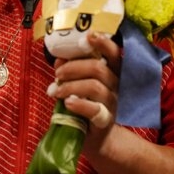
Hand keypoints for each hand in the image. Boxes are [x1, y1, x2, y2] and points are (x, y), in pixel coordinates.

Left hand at [51, 31, 120, 149]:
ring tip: (56, 90)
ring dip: (71, 85)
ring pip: (95, 87)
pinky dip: (79, 104)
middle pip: (99, 68)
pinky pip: (94, 109)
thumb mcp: (79, 84)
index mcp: (112, 72)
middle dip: (73, 67)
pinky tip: (68, 103)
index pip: (114, 53)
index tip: (88, 36)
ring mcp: (113, 103)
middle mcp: (117, 85)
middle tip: (58, 73)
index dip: (103, 43)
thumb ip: (71, 70)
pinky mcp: (106, 120)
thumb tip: (59, 59)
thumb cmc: (87, 105)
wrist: (97, 137)